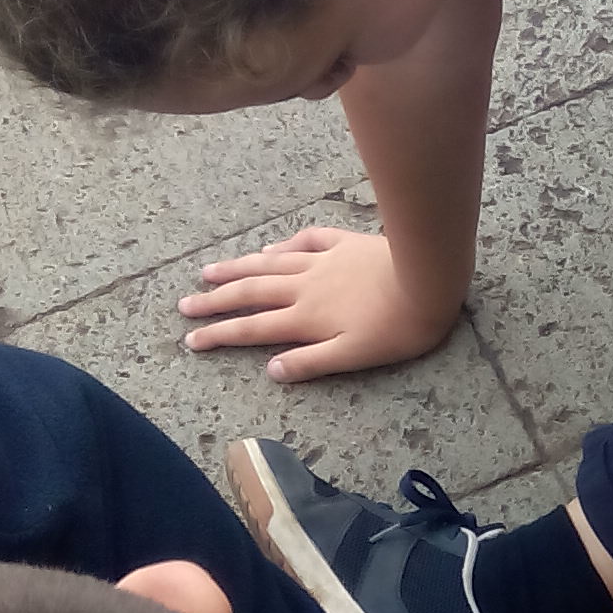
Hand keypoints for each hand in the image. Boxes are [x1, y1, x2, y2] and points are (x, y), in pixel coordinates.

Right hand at [178, 227, 459, 381]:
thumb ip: (311, 362)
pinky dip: (281, 247)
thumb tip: (270, 369)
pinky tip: (268, 249)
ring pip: (268, 265)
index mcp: (305, 319)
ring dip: (236, 269)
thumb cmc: (398, 327)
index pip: (251, 329)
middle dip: (214, 301)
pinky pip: (303, 242)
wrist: (428, 278)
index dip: (219, 335)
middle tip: (184, 304)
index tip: (190, 339)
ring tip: (207, 272)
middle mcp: (304, 287)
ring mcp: (321, 262)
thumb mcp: (354, 356)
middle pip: (250, 293)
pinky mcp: (342, 243)